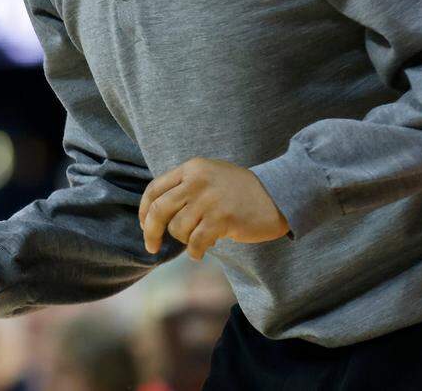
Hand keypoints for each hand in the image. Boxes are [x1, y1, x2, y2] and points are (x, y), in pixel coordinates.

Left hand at [139, 157, 289, 260]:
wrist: (277, 194)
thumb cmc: (240, 189)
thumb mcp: (209, 175)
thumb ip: (185, 186)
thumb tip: (156, 212)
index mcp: (191, 168)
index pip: (154, 189)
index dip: (144, 210)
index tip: (144, 225)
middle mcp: (196, 181)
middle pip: (158, 210)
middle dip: (150, 231)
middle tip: (151, 246)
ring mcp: (209, 200)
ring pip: (177, 228)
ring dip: (184, 240)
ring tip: (198, 238)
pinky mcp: (222, 219)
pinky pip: (196, 242)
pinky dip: (195, 251)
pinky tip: (201, 252)